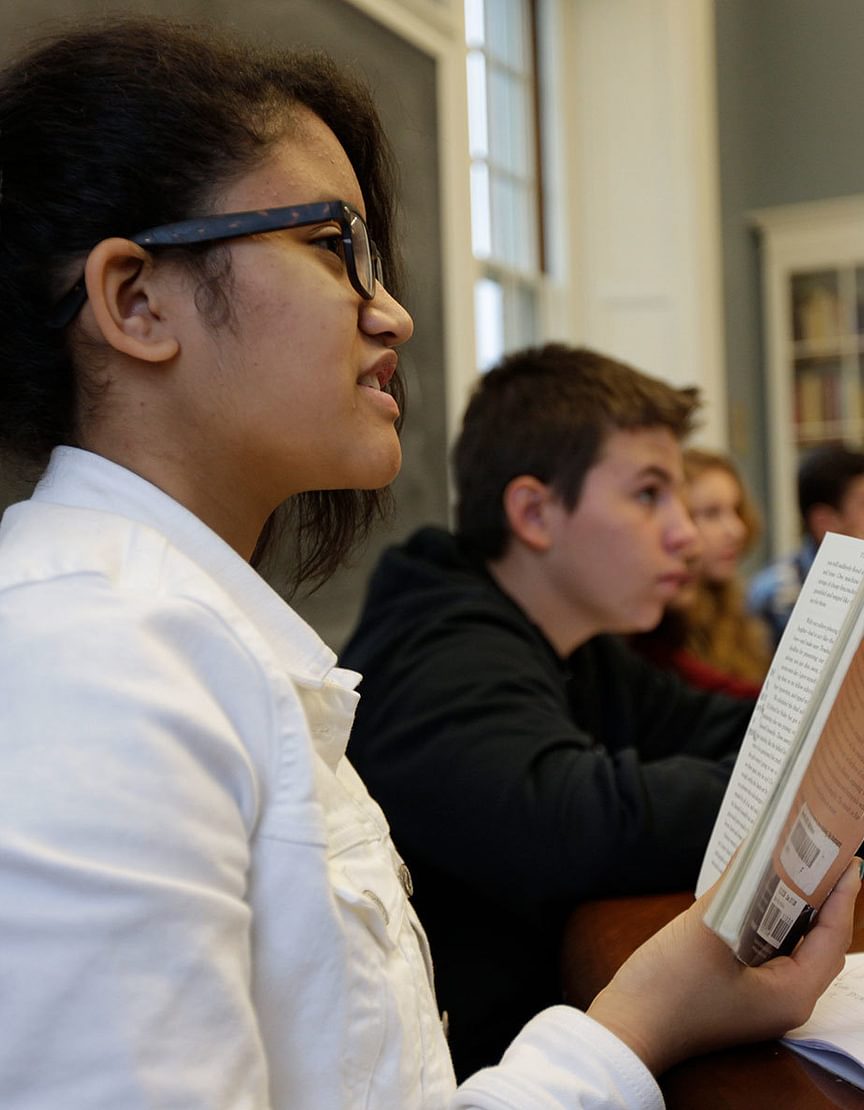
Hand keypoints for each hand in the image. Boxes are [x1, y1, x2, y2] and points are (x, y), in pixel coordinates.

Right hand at [586, 857, 860, 1074]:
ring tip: (793, 867)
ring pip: (793, 946)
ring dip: (795, 909)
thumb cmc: (669, 988)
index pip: (832, 937)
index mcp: (792, 993)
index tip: (845, 858)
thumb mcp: (704, 929)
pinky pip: (769, 951)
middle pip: (819, 943)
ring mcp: (762, 998)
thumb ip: (737, 887)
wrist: (629, 1028)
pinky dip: (770, 921)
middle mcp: (786, 999)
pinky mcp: (740, 992)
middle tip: (820, 856)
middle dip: (822, 900)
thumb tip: (759, 846)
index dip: (840, 896)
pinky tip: (757, 895)